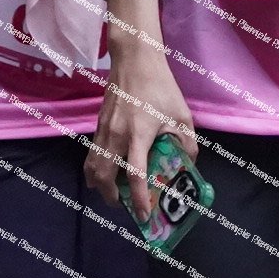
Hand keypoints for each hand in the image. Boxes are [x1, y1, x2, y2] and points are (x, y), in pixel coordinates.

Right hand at [84, 0, 198, 224]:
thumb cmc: (161, 87)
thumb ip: (187, 143)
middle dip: (111, 197)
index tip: (144, 217)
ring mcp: (103, 130)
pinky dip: (96, 168)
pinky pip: (92, 154)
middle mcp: (116, 136)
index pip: (135, 175)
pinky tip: (109, 169)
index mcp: (139, 135)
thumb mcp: (182, 116)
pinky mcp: (98, 125)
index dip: (139, 200)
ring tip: (113, 191)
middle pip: (102, 176)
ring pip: (91, 166)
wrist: (134, 60)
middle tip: (124, 204)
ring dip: (99, 184)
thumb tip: (187, 164)